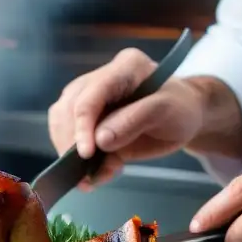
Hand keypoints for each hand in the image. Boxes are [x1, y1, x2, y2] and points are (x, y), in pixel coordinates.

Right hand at [47, 48, 207, 188]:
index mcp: (126, 66)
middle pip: (69, 108)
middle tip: (91, 175)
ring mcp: (87, 93)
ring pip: (61, 122)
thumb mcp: (167, 114)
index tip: (85, 155)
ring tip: (95, 175)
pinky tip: (93, 172)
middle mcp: (100, 76)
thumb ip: (134, 122)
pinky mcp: (83, 113)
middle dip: (74, 144)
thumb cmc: (179, 110)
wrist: (180, 116)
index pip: (91, 95)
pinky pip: (65, 134)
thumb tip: (100, 140)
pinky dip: (74, 157)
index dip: (83, 126)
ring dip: (70, 153)